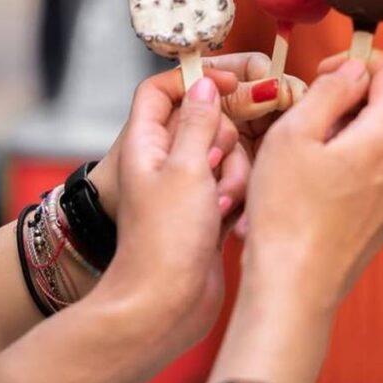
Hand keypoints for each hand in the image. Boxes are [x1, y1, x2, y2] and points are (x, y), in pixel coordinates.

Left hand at [85, 55, 303, 355]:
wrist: (164, 304)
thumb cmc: (165, 240)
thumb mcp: (186, 168)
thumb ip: (199, 121)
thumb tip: (205, 85)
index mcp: (146, 141)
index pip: (162, 89)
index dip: (195, 79)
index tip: (231, 83)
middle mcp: (164, 159)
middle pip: (205, 120)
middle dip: (223, 140)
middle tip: (215, 164)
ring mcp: (186, 186)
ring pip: (226, 155)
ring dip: (233, 176)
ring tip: (219, 204)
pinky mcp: (206, 211)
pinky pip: (234, 186)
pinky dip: (236, 200)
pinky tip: (230, 223)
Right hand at [208, 52, 382, 382]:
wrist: (294, 282)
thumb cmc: (284, 211)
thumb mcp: (291, 135)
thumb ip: (327, 93)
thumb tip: (352, 71)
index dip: (361, 61)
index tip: (326, 71)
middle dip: (364, 90)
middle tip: (318, 103)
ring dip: (364, 123)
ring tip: (317, 139)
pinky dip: (365, 154)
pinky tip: (324, 173)